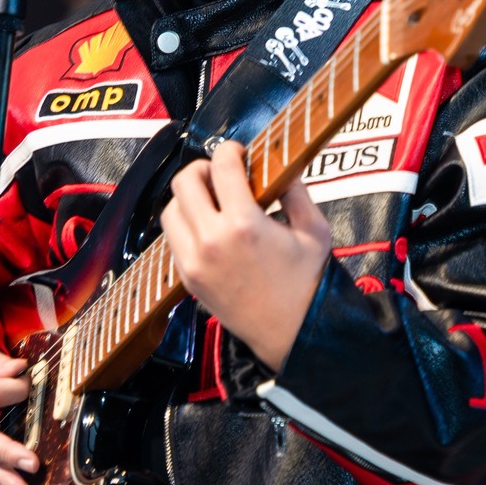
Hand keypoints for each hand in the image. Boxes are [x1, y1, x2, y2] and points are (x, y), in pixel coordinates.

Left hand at [161, 140, 331, 372]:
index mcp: (244, 224)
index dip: (229, 151)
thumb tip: (282, 166)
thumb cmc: (307, 284)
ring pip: (170, 210)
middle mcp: (211, 241)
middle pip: (184, 182)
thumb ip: (296, 191)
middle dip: (202, 169)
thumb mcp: (315, 231)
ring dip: (188, 199)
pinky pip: (172, 239)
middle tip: (220, 174)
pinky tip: (208, 228)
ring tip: (212, 202)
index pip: (221, 166)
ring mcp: (194, 262)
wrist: (293, 334)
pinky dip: (185, 226)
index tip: (237, 153)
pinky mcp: (188, 278)